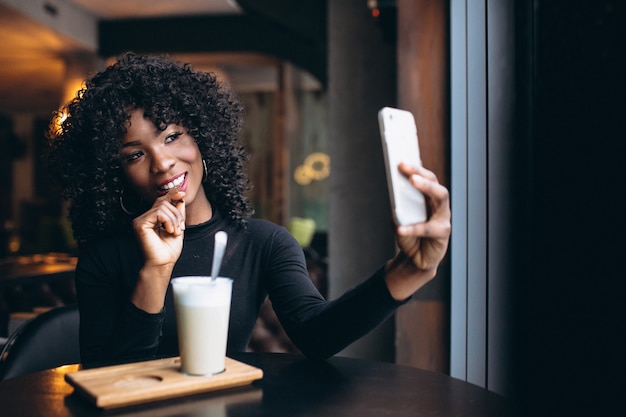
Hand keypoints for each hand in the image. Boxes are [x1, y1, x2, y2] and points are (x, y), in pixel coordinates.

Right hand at [130, 190, 185, 312]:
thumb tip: (180, 199)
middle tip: (180, 228)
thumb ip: (178, 213)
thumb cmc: (168, 251)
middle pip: (163, 203)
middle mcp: (144, 218)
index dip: (171, 195)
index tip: (182, 193)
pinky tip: (169, 231)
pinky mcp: (140, 224)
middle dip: (177, 214)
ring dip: (174, 220)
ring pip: (162, 207)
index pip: (161, 201)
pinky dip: (168, 221)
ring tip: (175, 232)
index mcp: (152, 219)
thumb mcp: (177, 227)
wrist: (163, 264)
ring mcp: (140, 220)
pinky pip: (158, 213)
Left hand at [385, 163, 450, 299]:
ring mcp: (443, 218)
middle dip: (422, 172)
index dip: (415, 167)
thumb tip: (395, 191)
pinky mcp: (443, 234)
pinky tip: (399, 228)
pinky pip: (427, 228)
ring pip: (441, 197)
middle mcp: (440, 205)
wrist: (415, 260)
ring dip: (426, 187)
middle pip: (435, 182)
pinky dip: (412, 227)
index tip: (401, 158)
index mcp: (429, 199)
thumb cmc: (408, 235)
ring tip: (412, 180)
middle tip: (406, 165)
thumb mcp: (400, 218)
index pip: (425, 178)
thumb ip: (399, 205)